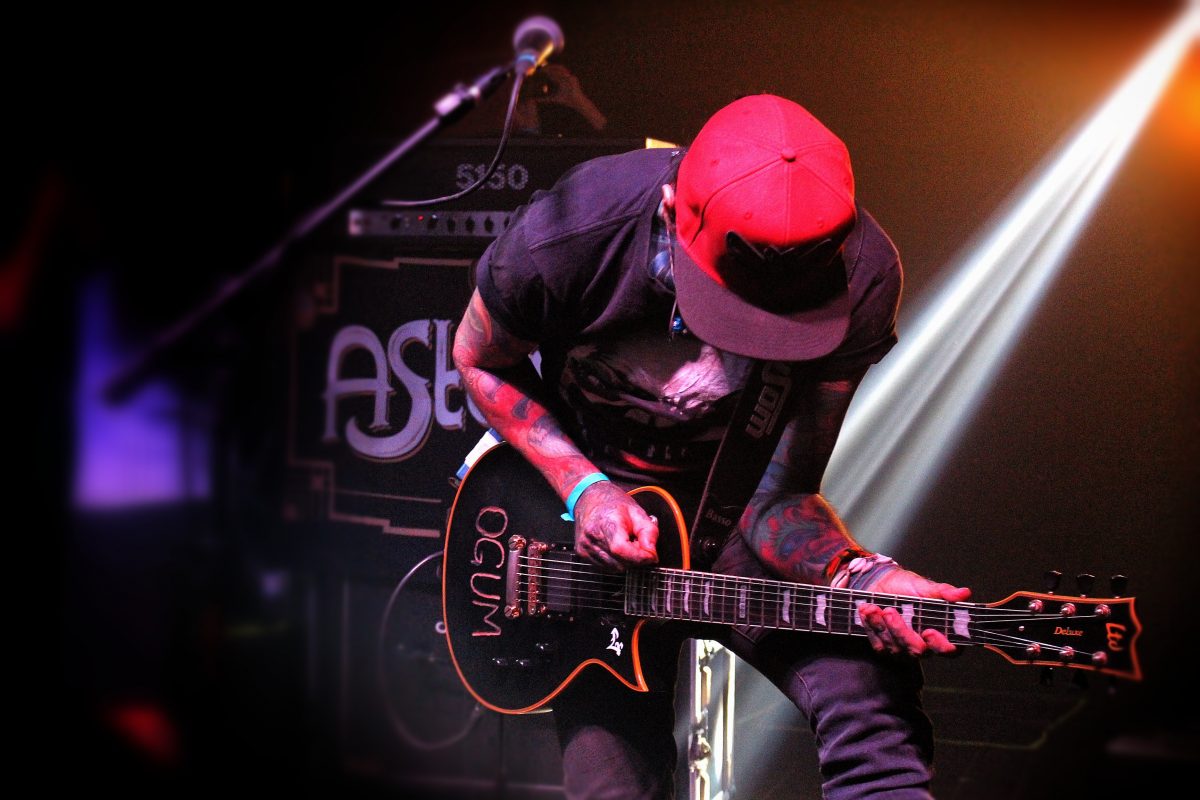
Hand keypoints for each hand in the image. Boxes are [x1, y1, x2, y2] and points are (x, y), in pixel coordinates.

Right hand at [571, 480, 657, 570]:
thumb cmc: (613, 504)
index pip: (622, 550)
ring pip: (614, 568)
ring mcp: (585, 546)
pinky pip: (605, 567)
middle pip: (620, 563)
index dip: (640, 557)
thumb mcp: (638, 512)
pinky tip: (614, 546)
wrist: (590, 499)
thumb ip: (649, 533)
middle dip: (634, 558)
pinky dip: (614, 561)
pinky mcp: (582, 553)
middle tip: (636, 543)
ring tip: (624, 542)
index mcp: (607, 523)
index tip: (651, 555)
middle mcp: (593, 536)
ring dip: (624, 560)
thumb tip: (651, 555)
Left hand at [857, 569, 971, 656]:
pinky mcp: (884, 647)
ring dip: (882, 626)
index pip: (950, 650)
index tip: (929, 631)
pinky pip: (879, 645)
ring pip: (896, 648)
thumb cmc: (906, 586)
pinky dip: (871, 627)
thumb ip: (944, 592)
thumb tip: (965, 593)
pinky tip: (866, 612)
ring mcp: (903, 648)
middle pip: (918, 651)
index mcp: (940, 632)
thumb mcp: (924, 586)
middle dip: (902, 631)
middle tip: (890, 611)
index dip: (942, 646)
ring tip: (872, 607)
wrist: (879, 583)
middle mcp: (923, 644)